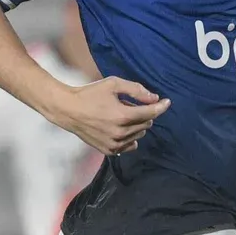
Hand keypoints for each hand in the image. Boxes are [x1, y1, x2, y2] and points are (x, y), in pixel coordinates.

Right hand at [48, 76, 170, 154]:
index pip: (151, 113)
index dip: (161, 106)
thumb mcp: (113, 84)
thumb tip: (154, 97)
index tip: (167, 101)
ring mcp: (114, 144)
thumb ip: (136, 89)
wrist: (68, 110)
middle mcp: (120, 133)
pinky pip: (130, 145)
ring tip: (121, 114)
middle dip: (145, 113)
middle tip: (131, 103)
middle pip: (146, 123)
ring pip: (139, 134)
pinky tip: (122, 127)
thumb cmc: (90, 93)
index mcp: (122, 116)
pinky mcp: (108, 150)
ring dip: (137, 124)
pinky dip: (130, 136)